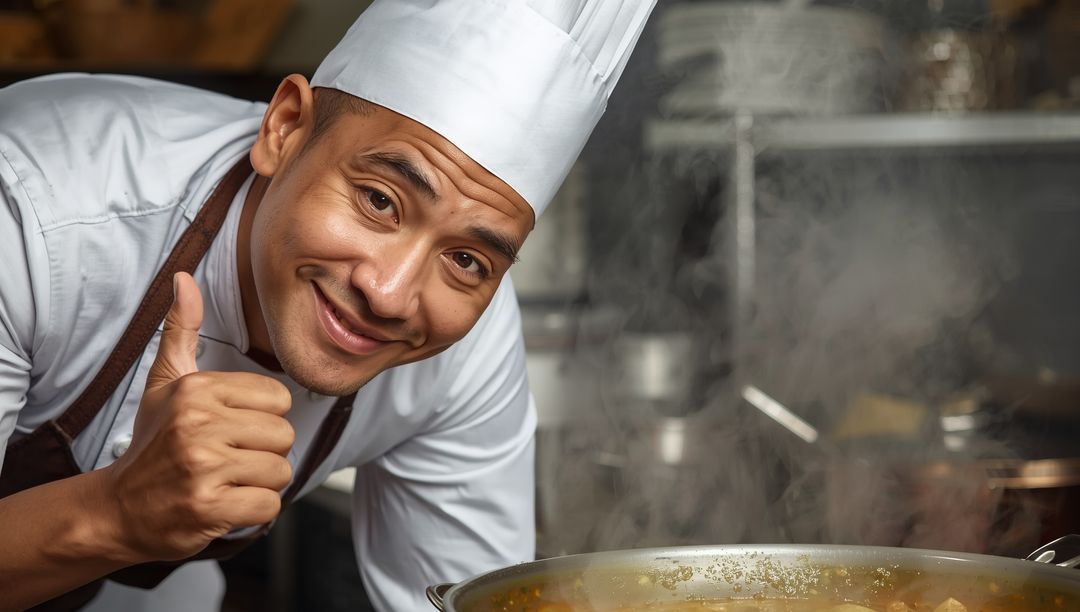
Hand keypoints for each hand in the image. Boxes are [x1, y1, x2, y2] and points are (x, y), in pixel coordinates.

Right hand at [102, 272, 294, 562]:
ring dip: (260, 483)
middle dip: (264, 453)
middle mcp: (198, 424)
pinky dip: (254, 512)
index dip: (262, 418)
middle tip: (229, 460)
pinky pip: (270, 505)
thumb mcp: (165, 382)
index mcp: (196, 390)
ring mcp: (202, 467)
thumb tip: (183, 278)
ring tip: (226, 481)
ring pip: (280, 471)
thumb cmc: (153, 442)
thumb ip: (182, 330)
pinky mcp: (208, 508)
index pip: (278, 399)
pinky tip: (225, 504)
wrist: (117, 509)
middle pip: (284, 435)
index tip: (231, 429)